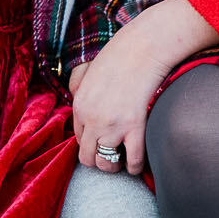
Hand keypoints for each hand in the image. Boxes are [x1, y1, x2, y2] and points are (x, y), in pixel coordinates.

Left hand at [71, 38, 164, 175]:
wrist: (141, 49)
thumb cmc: (118, 56)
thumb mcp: (88, 71)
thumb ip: (78, 86)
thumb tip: (77, 97)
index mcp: (79, 106)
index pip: (78, 139)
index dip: (91, 143)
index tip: (102, 141)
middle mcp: (92, 120)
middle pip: (87, 157)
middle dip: (98, 158)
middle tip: (111, 154)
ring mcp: (112, 126)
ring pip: (106, 163)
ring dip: (114, 165)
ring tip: (122, 159)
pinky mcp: (134, 128)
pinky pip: (132, 162)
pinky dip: (135, 167)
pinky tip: (137, 163)